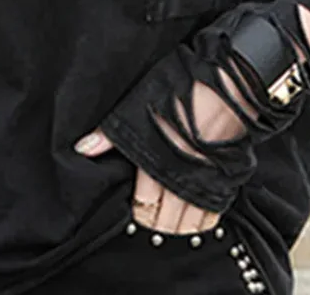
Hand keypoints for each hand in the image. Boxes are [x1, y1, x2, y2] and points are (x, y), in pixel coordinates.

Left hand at [75, 72, 252, 234]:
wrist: (224, 82)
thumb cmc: (178, 90)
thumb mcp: (137, 107)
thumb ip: (111, 135)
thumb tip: (82, 149)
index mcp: (155, 167)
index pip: (144, 210)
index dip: (137, 213)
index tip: (135, 209)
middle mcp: (181, 182)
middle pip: (166, 224)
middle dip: (156, 223)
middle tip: (150, 215)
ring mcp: (207, 184)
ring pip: (191, 226)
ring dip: (180, 226)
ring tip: (171, 219)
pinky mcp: (227, 180)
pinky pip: (214, 216)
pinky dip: (204, 221)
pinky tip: (196, 215)